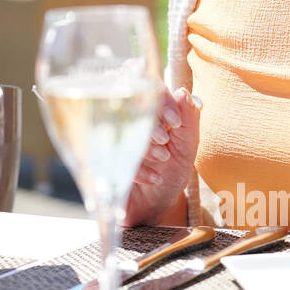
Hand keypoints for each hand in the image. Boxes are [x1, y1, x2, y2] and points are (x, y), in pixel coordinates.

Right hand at [123, 86, 199, 226]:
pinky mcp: (100, 157)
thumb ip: (190, 118)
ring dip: (144, 143)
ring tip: (162, 159)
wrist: (156, 205)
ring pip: (118, 123)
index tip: (175, 121)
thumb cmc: (172, 170)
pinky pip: (112, 153)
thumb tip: (183, 92)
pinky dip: (137, 166)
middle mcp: (126, 114)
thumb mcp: (188, 145)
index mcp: (149, 106)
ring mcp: (109, 133)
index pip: (148, 84)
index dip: (161, 98)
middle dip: (150, 120)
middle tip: (165, 140)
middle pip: (128, 98)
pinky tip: (153, 177)